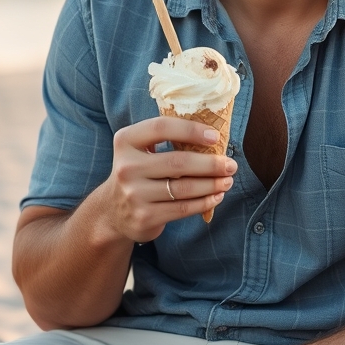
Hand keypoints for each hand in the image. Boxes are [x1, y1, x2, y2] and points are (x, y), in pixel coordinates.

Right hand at [102, 116, 236, 242]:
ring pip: (184, 188)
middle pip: (178, 162)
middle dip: (211, 164)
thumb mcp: (141, 150)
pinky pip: (182, 208)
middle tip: (231, 165)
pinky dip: (204, 202)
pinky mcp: (144, 217)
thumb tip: (212, 135)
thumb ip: (166, 139)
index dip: (191, 130)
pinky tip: (216, 196)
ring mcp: (134, 194)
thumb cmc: (139, 172)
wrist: (113, 210)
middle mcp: (126, 167)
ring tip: (227, 181)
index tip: (215, 136)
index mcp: (126, 141)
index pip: (162, 127)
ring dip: (212, 184)